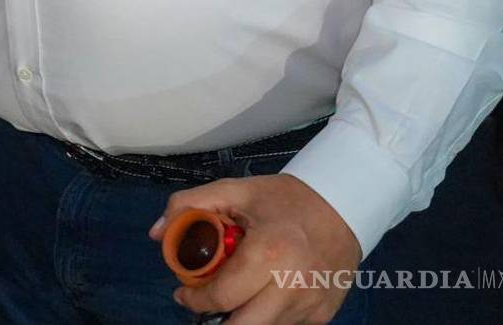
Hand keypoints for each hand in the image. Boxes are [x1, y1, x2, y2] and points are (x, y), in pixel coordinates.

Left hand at [153, 173, 361, 323]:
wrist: (344, 205)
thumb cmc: (285, 199)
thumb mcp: (235, 191)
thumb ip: (189, 205)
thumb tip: (158, 233)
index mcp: (269, 254)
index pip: (222, 296)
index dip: (195, 300)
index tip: (183, 293)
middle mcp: (292, 286)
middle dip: (216, 318)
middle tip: (205, 301)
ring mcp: (311, 304)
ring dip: (242, 316)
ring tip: (235, 292)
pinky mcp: (324, 314)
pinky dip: (267, 315)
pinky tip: (262, 291)